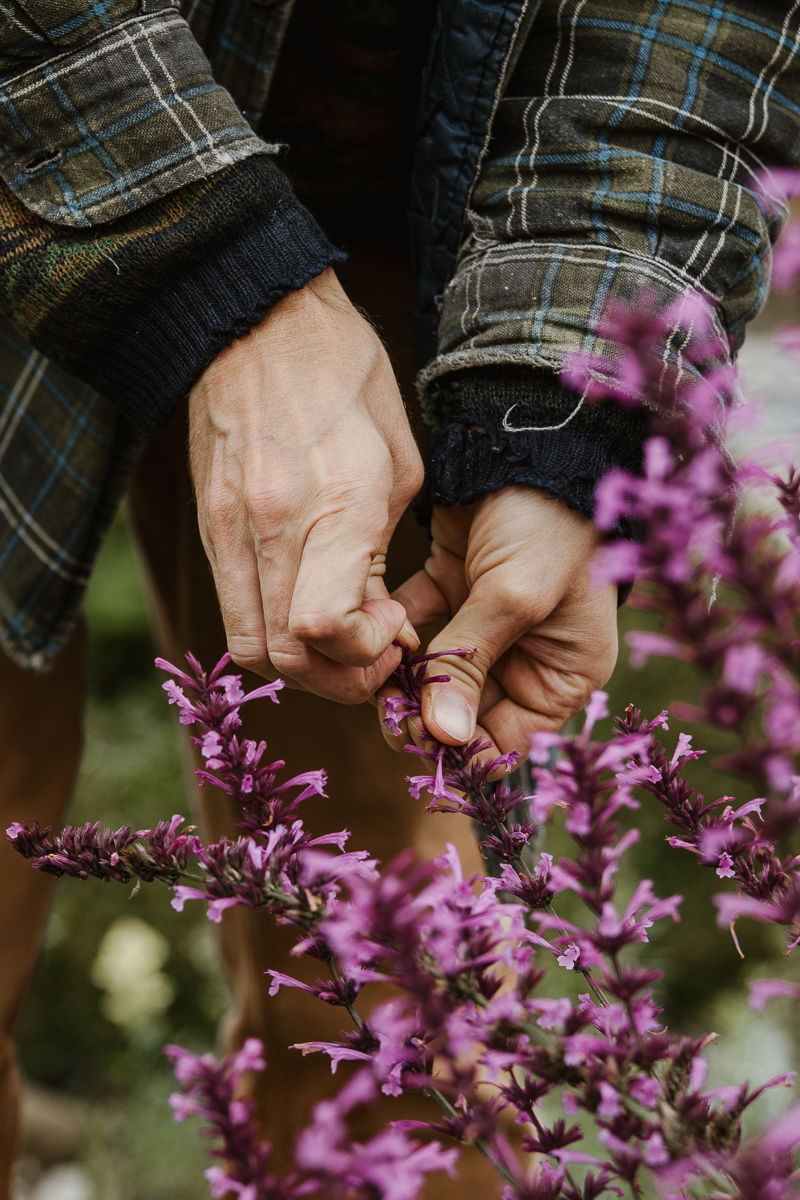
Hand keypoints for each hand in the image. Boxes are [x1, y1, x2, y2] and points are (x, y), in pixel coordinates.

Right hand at [188, 268, 423, 701]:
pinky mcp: (208, 527)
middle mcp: (275, 527)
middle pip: (287, 656)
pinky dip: (270, 632)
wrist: (259, 322)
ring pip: (251, 648)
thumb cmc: (348, 382)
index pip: (325, 627)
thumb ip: (384, 558)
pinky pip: (231, 611)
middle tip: (371, 654)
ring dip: (301, 665)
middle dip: (339, 678)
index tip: (392, 631)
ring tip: (337, 638)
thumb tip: (378, 626)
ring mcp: (230, 530)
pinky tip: (303, 606)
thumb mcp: (398, 466)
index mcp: (337, 505)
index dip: (363, 654)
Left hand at [381, 487, 618, 758]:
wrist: (528, 440)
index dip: (464, 750)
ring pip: (432, 674)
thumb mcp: (516, 598)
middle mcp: (525, 657)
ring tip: (377, 675)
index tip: (420, 740)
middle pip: (464, 712)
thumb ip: (470, 665)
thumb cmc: (549, 522)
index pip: (508, 740)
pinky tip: (375, 632)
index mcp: (562, 673)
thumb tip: (444, 739)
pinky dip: (392, 633)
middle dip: (424, 716)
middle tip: (389, 712)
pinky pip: (415, 627)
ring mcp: (486, 623)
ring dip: (402, 680)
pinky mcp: (452, 588)